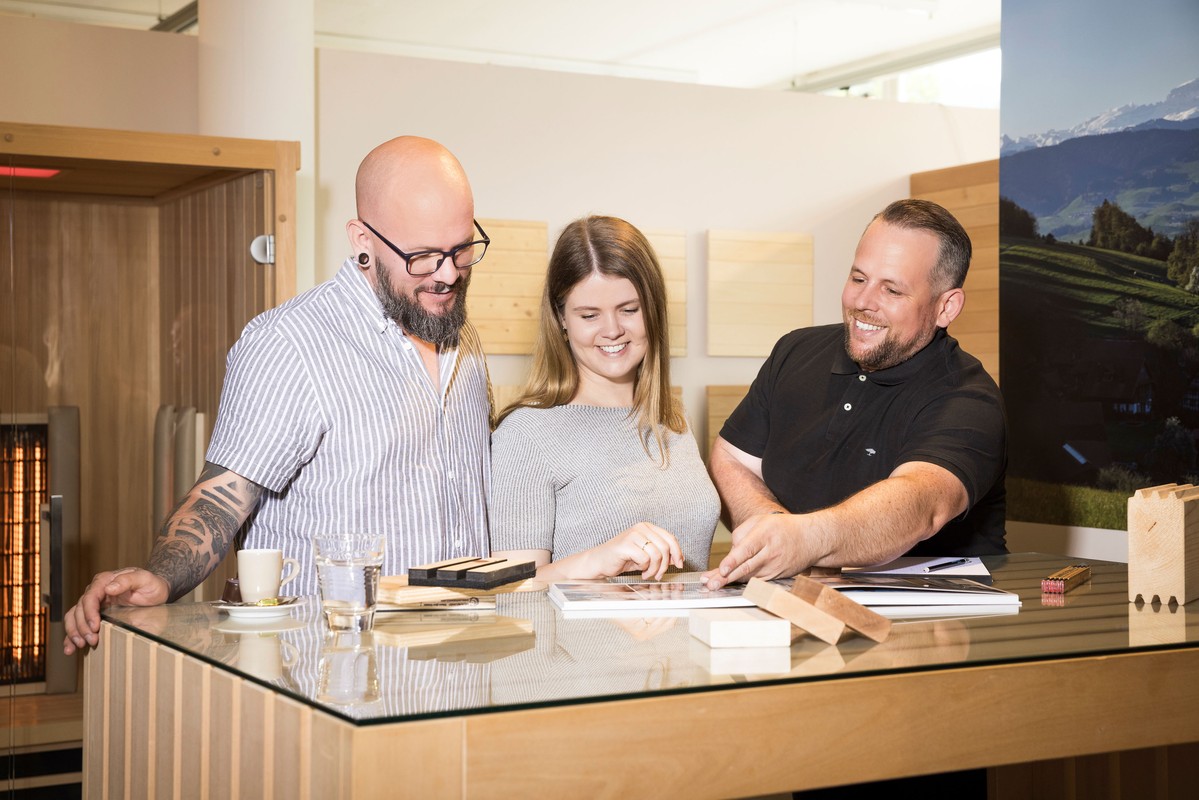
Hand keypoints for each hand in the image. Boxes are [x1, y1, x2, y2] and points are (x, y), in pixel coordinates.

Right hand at [63, 568, 169, 654]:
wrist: (155, 591)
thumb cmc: (150, 584)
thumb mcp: (144, 579)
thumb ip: (128, 580)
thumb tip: (109, 588)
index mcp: (105, 580)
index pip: (90, 597)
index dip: (89, 612)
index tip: (95, 626)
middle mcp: (96, 590)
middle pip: (80, 609)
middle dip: (83, 626)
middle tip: (92, 640)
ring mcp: (93, 602)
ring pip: (74, 616)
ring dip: (74, 631)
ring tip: (80, 644)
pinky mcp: (94, 613)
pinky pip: (77, 623)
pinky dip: (71, 635)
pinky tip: (70, 647)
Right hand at [585, 523, 683, 580]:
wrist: (600, 561)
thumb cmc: (622, 558)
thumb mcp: (646, 555)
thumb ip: (660, 553)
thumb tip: (678, 558)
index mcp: (647, 527)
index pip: (670, 538)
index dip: (677, 552)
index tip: (679, 564)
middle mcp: (641, 527)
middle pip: (665, 547)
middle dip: (664, 565)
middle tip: (657, 575)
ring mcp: (633, 534)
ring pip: (657, 554)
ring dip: (654, 569)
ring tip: (646, 573)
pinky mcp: (626, 544)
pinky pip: (645, 558)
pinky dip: (644, 568)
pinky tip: (638, 570)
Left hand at [701, 512, 816, 589]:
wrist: (811, 539)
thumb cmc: (782, 528)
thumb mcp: (761, 520)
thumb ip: (741, 533)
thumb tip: (730, 552)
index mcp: (766, 534)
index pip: (747, 549)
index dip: (734, 560)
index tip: (722, 569)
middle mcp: (771, 552)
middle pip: (746, 567)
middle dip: (726, 577)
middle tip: (710, 584)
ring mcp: (775, 566)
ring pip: (749, 576)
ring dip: (730, 582)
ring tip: (713, 585)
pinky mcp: (777, 576)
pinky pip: (756, 581)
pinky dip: (742, 583)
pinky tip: (729, 584)